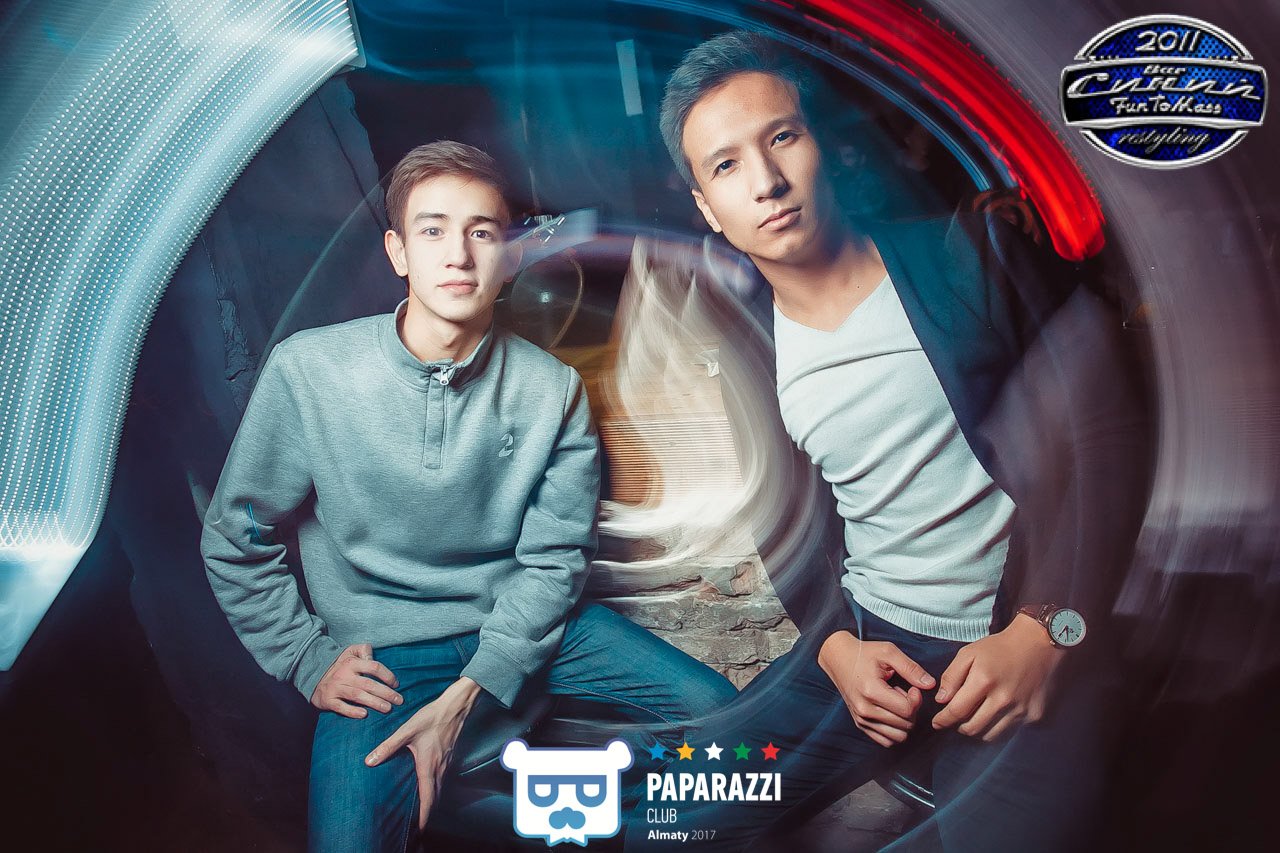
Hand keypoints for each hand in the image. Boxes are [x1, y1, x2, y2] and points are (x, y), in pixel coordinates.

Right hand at [310, 643, 403, 718]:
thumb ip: (364, 650)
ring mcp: (335, 688)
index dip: (387, 675)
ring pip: (357, 696)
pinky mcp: (328, 700)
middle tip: (399, 700)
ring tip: (387, 708)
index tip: (396, 684)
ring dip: (374, 703)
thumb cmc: (339, 664)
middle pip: (368, 684)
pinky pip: (341, 707)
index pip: (374, 667)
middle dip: (386, 693)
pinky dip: (352, 711)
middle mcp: (344, 675)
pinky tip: (364, 715)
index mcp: (351, 663)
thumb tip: (373, 657)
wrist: (313, 674)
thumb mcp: (350, 651)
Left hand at [365, 676, 481, 829]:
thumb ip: (388, 746)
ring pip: (440, 788)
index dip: (423, 815)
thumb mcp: (406, 731)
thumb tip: (369, 761)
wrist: (455, 706)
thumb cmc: (432, 717)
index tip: (419, 829)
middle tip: (419, 826)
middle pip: (435, 797)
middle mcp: (440, 768)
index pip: (427, 797)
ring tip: (423, 811)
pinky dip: (437, 789)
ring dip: (432, 801)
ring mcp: (447, 763)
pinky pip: (443, 779)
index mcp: (429, 766)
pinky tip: (430, 786)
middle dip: (428, 813)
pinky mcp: (449, 757)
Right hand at [818, 630, 936, 747]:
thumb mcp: (889, 652)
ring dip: (903, 721)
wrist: (838, 659)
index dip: (917, 699)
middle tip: (902, 692)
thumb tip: (930, 684)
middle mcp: (865, 709)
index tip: (913, 688)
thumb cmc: (864, 654)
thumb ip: (911, 668)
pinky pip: (886, 741)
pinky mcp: (860, 724)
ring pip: (898, 736)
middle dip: (911, 709)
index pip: (907, 710)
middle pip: (905, 724)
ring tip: (895, 702)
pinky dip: (894, 730)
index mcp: (871, 691)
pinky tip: (890, 712)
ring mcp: (861, 719)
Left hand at [932, 614, 1063, 740]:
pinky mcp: (1034, 715)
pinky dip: (997, 727)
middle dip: (959, 727)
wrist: (1037, 644)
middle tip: (956, 720)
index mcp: (984, 681)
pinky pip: (1009, 731)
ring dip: (978, 730)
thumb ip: (951, 676)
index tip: (937, 723)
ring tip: (974, 718)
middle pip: (972, 728)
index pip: (957, 711)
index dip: (943, 720)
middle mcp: (1003, 699)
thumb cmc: (999, 648)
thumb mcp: (969, 653)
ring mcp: (1020, 709)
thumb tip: (941, 700)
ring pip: (990, 735)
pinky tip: (994, 715)